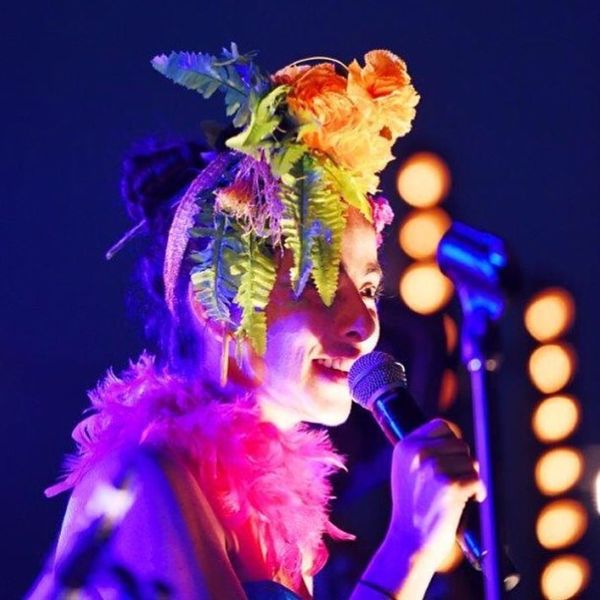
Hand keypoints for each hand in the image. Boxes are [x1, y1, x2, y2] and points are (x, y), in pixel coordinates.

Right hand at [386, 418, 485, 569]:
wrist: (409, 541)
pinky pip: (478, 479)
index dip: (453, 440)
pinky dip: (479, 491)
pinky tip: (470, 501)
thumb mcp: (406, 470)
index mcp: (406, 446)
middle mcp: (419, 453)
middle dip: (463, 462)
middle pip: (460, 444)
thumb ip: (422, 450)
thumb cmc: (412, 506)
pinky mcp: (451, 486)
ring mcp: (434, 469)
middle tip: (455, 481)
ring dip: (471, 477)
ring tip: (458, 493)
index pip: (441, 425)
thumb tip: (454, 436)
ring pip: (471, 461)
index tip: (454, 457)